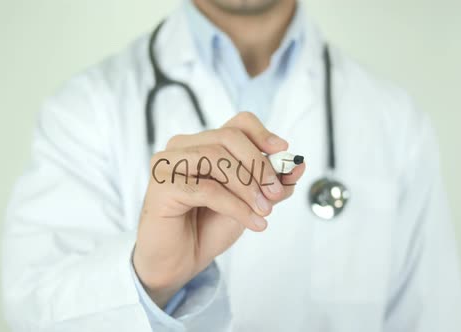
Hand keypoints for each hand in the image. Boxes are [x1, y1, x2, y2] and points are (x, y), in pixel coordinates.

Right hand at [132, 112, 305, 307]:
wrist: (179, 262)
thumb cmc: (207, 228)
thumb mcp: (249, 202)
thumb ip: (271, 184)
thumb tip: (298, 166)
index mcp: (203, 144)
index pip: (237, 123)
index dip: (262, 134)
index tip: (282, 152)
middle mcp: (182, 147)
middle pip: (228, 137)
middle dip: (259, 165)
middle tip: (276, 193)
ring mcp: (168, 163)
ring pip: (216, 159)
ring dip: (248, 186)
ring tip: (264, 211)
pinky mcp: (162, 185)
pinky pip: (207, 189)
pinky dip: (235, 206)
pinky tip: (252, 222)